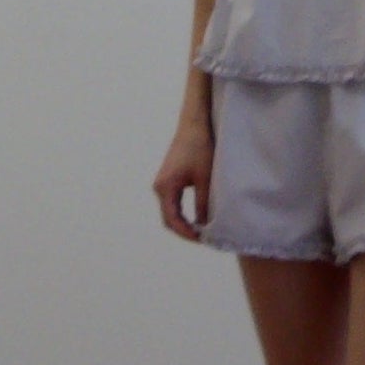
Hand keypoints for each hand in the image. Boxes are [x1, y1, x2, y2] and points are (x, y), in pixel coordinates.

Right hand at [152, 117, 214, 241]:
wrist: (195, 125)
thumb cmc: (201, 148)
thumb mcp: (205, 179)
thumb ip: (203, 203)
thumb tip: (204, 226)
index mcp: (165, 187)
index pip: (172, 220)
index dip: (186, 233)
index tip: (202, 239)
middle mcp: (159, 187)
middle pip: (168, 218)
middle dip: (184, 231)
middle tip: (203, 239)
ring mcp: (162, 183)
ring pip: (170, 211)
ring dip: (183, 223)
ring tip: (202, 232)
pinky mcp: (168, 179)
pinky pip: (173, 203)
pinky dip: (183, 213)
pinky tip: (197, 218)